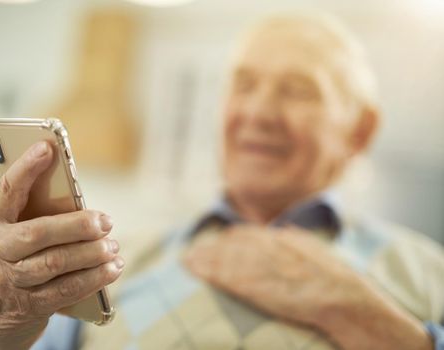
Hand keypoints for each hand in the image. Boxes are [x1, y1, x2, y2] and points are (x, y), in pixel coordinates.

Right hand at [0, 142, 123, 349]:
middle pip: (39, 232)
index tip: (47, 147)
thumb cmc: (9, 265)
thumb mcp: (7, 238)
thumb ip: (29, 214)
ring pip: (55, 262)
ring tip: (113, 246)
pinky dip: (93, 279)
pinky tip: (112, 269)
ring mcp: (8, 281)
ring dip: (91, 253)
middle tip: (106, 221)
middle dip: (78, 225)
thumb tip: (70, 191)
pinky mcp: (27, 306)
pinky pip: (65, 290)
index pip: (6, 191)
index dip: (26, 168)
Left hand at [184, 224, 431, 349]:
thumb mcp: (320, 254)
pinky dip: (208, 269)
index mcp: (287, 240)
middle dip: (212, 249)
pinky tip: (193, 268)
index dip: (232, 240)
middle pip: (234, 243)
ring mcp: (264, 265)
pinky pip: (227, 273)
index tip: (219, 243)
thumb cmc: (341, 285)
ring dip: (203, 258)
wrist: (350, 303)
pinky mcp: (258, 284)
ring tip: (185, 260)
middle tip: (193, 253)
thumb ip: (299, 242)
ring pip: (226, 256)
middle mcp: (272, 247)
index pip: (251, 234)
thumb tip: (284, 232)